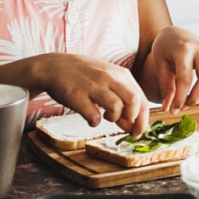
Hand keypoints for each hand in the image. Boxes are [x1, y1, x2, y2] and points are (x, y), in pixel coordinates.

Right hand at [29, 53, 149, 134]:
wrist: (55, 66)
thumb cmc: (86, 77)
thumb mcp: (108, 82)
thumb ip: (122, 100)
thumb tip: (132, 126)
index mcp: (122, 74)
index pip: (142, 99)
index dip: (143, 120)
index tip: (138, 132)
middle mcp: (110, 77)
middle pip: (134, 101)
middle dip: (132, 118)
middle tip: (123, 124)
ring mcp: (93, 86)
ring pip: (116, 107)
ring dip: (113, 118)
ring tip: (105, 116)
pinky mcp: (77, 96)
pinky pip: (93, 116)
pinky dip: (95, 122)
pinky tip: (91, 118)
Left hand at [147, 26, 198, 110]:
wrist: (174, 35)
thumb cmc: (166, 50)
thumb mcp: (160, 66)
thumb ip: (166, 87)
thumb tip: (168, 108)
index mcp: (184, 50)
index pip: (185, 79)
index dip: (180, 99)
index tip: (174, 110)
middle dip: (195, 97)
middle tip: (184, 104)